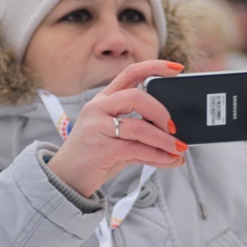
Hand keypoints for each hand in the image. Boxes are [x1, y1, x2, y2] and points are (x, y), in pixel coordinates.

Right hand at [47, 60, 187, 196]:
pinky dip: (156, 155)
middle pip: (136, 96)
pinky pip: (135, 148)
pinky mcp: (100, 147)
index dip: (155, 67)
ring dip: (164, 140)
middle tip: (173, 127)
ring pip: (138, 126)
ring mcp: (96, 126)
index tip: (177, 68)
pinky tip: (168, 159)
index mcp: (104, 99)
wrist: (67, 179)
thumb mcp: (122, 142)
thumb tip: (178, 153)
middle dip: (160, 112)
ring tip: (177, 148)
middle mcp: (98, 108)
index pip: (131, 73)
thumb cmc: (96, 156)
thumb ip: (147, 142)